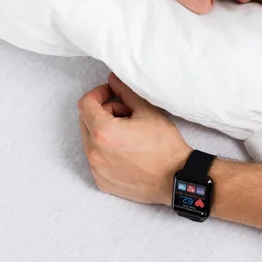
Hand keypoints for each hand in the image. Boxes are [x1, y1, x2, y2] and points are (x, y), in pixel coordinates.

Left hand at [78, 73, 192, 204]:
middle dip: (103, 111)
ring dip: (104, 131)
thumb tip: (113, 80)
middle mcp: (94, 152)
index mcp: (103, 131)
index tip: (111, 92)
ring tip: (129, 133)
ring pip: (90, 140)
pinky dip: (106, 149)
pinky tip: (127, 150)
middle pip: (85, 120)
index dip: (98, 93)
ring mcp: (96, 169)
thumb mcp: (147, 111)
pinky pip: (96, 158)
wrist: (175, 178)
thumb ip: (125, 92)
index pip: (85, 104)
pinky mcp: (102, 181)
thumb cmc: (164, 145)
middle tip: (126, 112)